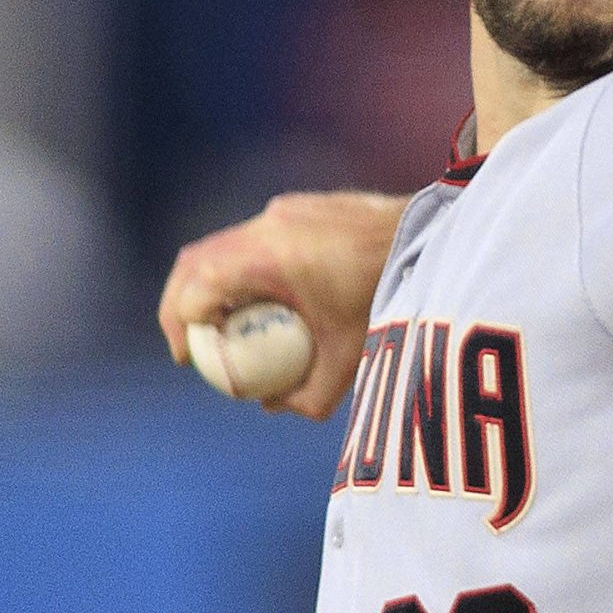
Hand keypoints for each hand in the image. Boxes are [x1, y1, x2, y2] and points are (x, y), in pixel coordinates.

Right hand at [157, 191, 407, 418]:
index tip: (188, 356)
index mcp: (269, 256)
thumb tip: (271, 406)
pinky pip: (254, 238)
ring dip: (210, 284)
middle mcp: (268, 225)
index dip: (181, 323)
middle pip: (196, 260)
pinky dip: (243, 269)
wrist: (432, 239)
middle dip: (180, 303)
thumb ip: (309, 394)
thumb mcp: (349, 356)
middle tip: (188, 344)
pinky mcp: (300, 207)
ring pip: (222, 245)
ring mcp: (284, 210)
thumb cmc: (390, 296)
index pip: (199, 286)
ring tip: (220, 325)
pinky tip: (265, 300)